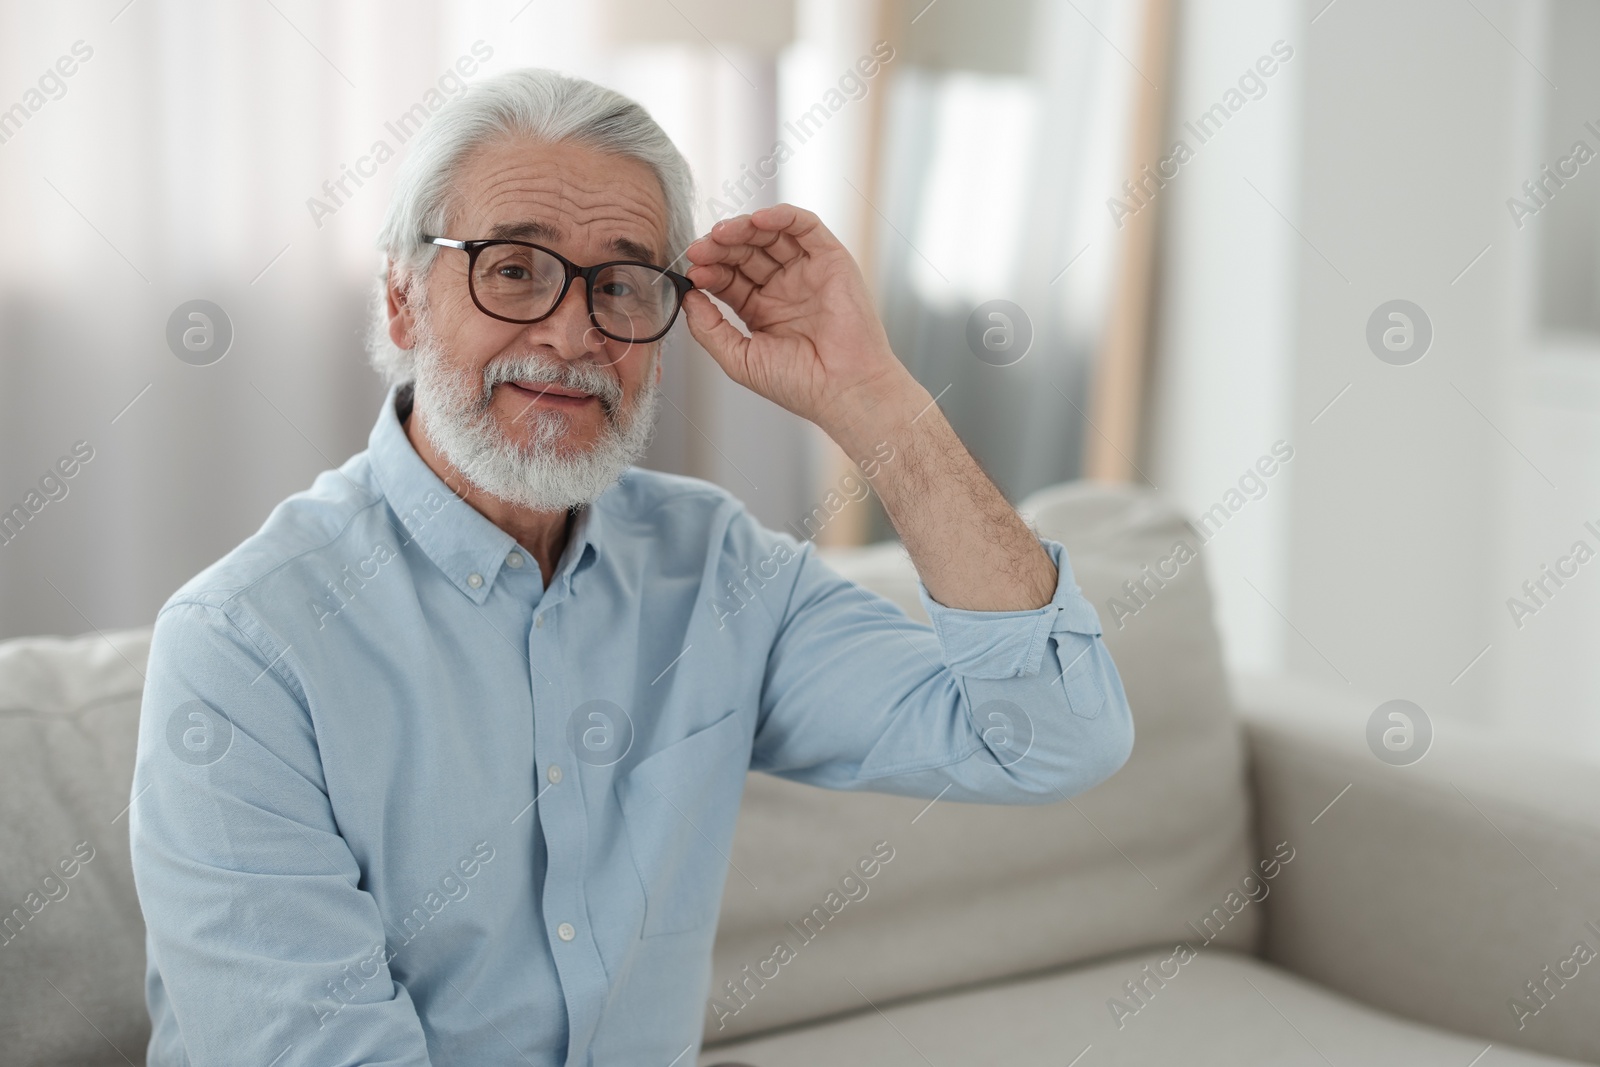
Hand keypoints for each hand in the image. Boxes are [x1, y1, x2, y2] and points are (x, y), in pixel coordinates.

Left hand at [681, 204, 923, 438]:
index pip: (728, 278)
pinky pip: (805, 226)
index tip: (692, 272)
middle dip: (719, 248)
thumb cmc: (800, 384)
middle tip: (699, 249)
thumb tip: (687, 297)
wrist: (844, 390)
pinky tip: (758, 220)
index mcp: (761, 310)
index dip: (709, 270)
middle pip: (745, 252)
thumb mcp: (740, 359)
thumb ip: (709, 329)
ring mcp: (807, 272)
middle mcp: (784, 288)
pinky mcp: (832, 260)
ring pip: (770, 235)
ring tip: (720, 234)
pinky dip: (782, 216)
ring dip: (743, 229)